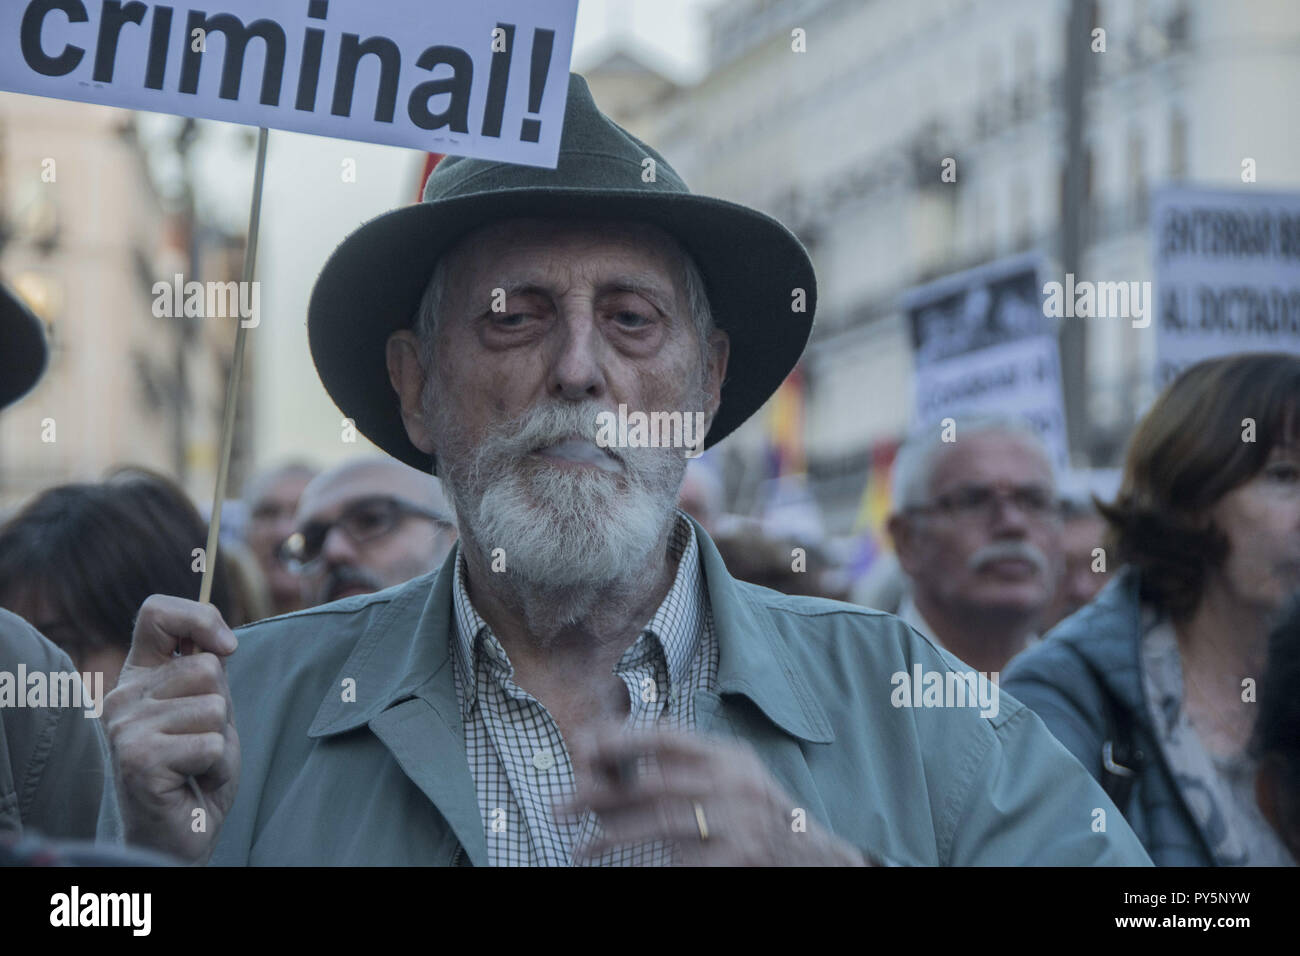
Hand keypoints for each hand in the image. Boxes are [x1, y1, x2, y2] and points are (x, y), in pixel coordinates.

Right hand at [102, 595, 240, 862]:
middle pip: (206, 667)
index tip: (228, 647)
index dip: (201, 617)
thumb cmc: (196, 767)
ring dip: (220, 740)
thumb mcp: (207, 707)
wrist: (179, 831)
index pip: (157, 613)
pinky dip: (217, 766)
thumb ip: (208, 671)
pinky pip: (211, 744)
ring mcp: (125, 728)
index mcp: (137, 675)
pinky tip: (193, 781)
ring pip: (214, 707)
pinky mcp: (138, 759)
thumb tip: (222, 642)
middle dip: (223, 707)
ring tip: (197, 762)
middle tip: (202, 739)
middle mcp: (122, 697)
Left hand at [559, 727, 869, 865]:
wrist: (812, 856)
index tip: (582, 746)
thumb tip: (607, 770)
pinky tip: (624, 870)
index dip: (620, 738)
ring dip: (612, 835)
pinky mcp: (737, 858)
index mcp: (728, 756)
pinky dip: (649, 865)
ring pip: (659, 823)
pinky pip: (680, 862)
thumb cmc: (757, 814)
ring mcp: (738, 823)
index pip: (666, 736)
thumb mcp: (730, 778)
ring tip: (581, 847)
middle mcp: (734, 783)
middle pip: (652, 782)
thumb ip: (683, 769)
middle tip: (561, 807)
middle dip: (600, 794)